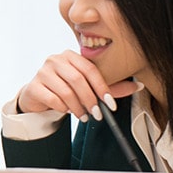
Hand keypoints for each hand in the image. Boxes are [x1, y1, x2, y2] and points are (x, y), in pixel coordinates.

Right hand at [17, 51, 141, 120]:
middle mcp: (55, 59)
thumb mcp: (89, 87)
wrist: (39, 96)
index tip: (110, 104)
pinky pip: (52, 99)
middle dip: (90, 99)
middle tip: (97, 114)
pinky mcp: (33, 86)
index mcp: (71, 55)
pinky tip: (68, 112)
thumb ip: (111, 87)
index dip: (102, 87)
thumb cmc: (67, 89)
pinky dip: (63, 108)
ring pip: (65, 91)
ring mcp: (42, 71)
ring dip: (78, 107)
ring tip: (84, 116)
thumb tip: (138, 85)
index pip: (90, 69)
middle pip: (77, 80)